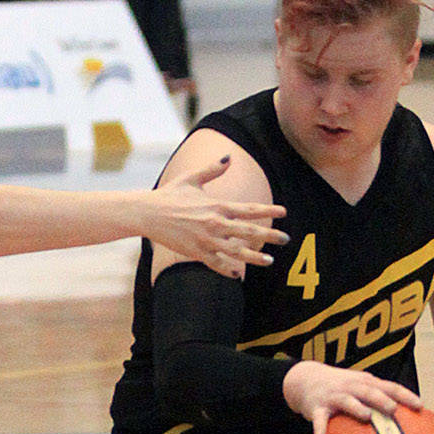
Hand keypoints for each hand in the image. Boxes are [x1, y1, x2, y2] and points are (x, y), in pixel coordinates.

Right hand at [153, 157, 287, 278]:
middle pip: (249, 231)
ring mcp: (206, 240)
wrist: (148, 213)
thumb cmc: (169, 195)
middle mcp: (215, 223)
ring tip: (270, 261)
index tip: (283, 213)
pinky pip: (216, 264)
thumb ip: (213, 169)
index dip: (268, 211)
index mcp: (217, 205)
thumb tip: (228, 157)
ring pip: (236, 251)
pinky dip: (227, 270)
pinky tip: (238, 276)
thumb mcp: (192, 179)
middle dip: (270, 236)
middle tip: (286, 239)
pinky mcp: (195, 252)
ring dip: (255, 257)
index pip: (249, 209)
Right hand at [281, 360, 421, 433]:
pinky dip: (320, 426)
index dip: (405, 395)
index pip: (389, 386)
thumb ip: (380, 400)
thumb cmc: (342, 388)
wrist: (306, 379)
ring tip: (367, 417)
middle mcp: (352, 387)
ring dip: (357, 408)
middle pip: (370, 391)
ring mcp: (334, 396)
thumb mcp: (360, 388)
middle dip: (382, 399)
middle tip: (393, 410)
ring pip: (347, 401)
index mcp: (366, 383)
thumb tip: (408, 425)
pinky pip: (319, 418)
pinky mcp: (317, 407)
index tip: (420, 406)